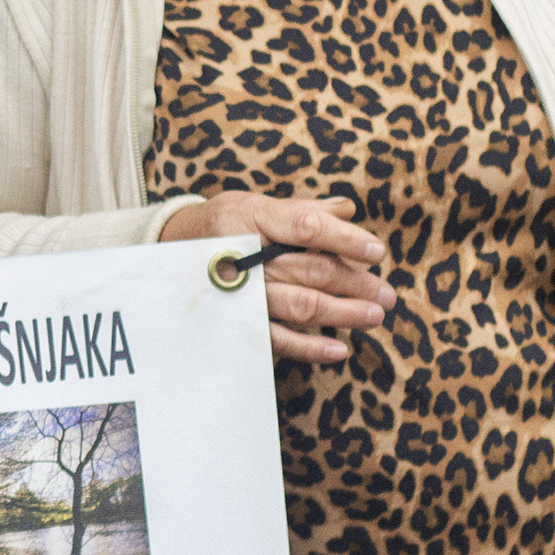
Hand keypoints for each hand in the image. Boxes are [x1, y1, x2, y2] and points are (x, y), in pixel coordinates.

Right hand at [160, 192, 395, 364]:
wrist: (167, 253)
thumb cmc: (222, 225)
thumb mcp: (253, 205)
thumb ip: (300, 210)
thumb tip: (347, 209)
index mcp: (250, 216)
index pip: (306, 226)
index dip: (345, 238)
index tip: (377, 252)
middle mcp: (244, 255)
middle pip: (311, 269)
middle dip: (356, 283)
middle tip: (387, 294)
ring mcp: (240, 292)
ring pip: (302, 305)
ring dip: (344, 313)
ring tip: (376, 316)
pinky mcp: (237, 321)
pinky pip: (277, 338)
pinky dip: (310, 347)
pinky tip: (340, 349)